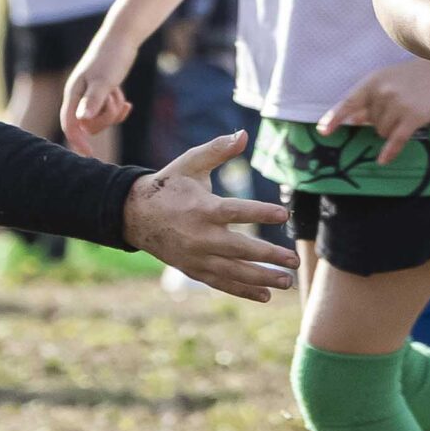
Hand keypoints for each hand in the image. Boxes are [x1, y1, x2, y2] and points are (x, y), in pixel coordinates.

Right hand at [62, 31, 139, 155]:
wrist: (121, 37)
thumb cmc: (111, 57)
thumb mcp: (104, 81)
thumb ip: (93, 101)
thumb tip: (82, 121)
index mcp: (74, 93)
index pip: (70, 124)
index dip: (77, 141)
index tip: (89, 155)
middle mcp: (78, 96)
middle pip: (89, 125)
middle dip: (106, 118)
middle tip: (116, 98)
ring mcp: (89, 95)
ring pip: (100, 119)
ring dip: (113, 111)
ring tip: (119, 92)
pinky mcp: (101, 93)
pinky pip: (108, 112)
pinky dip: (118, 110)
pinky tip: (128, 103)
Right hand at [121, 131, 296, 301]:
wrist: (135, 215)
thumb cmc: (169, 186)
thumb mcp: (190, 163)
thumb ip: (217, 150)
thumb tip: (242, 135)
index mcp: (202, 208)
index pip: (235, 212)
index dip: (260, 212)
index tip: (284, 214)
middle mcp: (200, 236)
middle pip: (239, 249)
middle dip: (269, 257)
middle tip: (294, 261)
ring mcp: (196, 256)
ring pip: (233, 272)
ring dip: (261, 278)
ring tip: (287, 282)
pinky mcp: (193, 269)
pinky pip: (221, 283)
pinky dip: (243, 291)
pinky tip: (265, 296)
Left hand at [317, 61, 429, 164]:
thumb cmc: (413, 76)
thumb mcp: (387, 81)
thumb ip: (369, 100)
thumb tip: (352, 120)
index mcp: (372, 82)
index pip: (348, 102)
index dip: (335, 118)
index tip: (323, 131)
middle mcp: (382, 93)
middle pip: (370, 123)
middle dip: (380, 121)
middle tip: (399, 106)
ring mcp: (398, 105)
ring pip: (382, 132)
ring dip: (391, 129)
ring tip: (407, 113)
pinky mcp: (414, 116)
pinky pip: (396, 139)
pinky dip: (389, 151)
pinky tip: (383, 160)